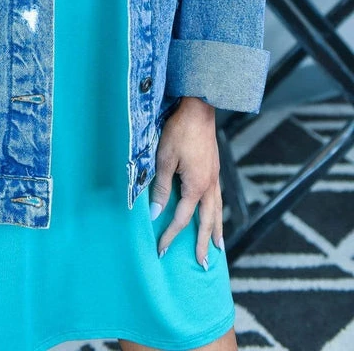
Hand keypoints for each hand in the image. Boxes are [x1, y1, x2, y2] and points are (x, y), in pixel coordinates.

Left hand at [149, 97, 223, 267]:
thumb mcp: (164, 160)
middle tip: (204, 263)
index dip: (170, 235)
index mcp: (196, 187)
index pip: (182, 219)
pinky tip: (215, 213)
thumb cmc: (179, 132)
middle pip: (208, 221)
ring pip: (218, 211)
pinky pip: (218, 198)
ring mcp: (214, 177)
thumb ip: (161, 188)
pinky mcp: (214, 169)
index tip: (161, 250)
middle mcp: (209, 186)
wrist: (198, 110)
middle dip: (204, 243)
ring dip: (217, 230)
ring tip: (219, 246)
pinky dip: (218, 212)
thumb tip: (155, 212)